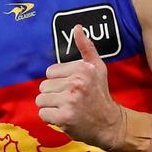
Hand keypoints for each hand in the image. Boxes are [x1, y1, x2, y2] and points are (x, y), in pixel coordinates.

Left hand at [36, 25, 123, 149]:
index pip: (50, 72)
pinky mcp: (64, 117)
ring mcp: (69, 101)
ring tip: (65, 108)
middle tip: (69, 100)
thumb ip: (86, 47)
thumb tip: (77, 27)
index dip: (58, 81)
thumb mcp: (98, 67)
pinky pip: (43, 114)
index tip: (71, 87)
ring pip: (41, 100)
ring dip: (50, 106)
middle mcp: (76, 83)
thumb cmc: (101, 94)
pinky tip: (63, 118)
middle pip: (44, 86)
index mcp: (81, 69)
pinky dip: (50, 118)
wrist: (110, 124)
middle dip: (53, 94)